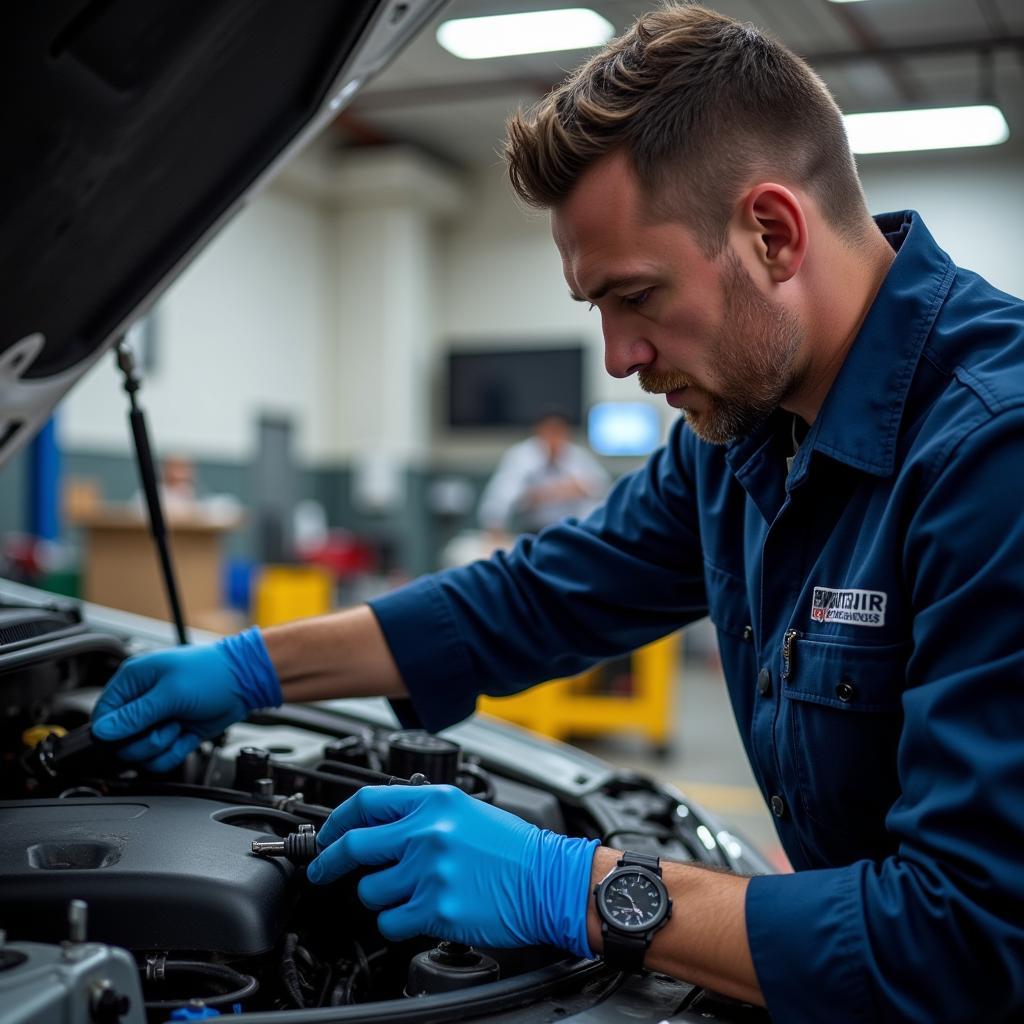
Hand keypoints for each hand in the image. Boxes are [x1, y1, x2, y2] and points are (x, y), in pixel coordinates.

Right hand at [91, 628, 280, 771]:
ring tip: (179, 725)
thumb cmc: (212, 673)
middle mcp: (141, 702)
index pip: (102, 717)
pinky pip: (160, 759)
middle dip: (146, 740)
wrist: (245, 681)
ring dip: (162, 746)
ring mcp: (157, 720)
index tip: (135, 732)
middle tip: (167, 724)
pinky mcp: (173, 735)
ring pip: (140, 754)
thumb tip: (103, 731)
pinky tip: (186, 736)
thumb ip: (136, 714)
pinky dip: (174, 753)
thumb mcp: (171, 692)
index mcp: (132, 681)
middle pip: (120, 742)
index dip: (114, 732)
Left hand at [307, 785, 598, 953]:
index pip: (365, 802)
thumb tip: (377, 825)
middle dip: (328, 861)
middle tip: (321, 869)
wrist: (548, 880)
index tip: (326, 834)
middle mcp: (427, 833)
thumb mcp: (465, 810)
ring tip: (408, 893)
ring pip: (371, 890)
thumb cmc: (513, 848)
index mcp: (434, 802)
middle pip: (353, 846)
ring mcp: (429, 872)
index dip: (337, 820)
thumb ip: (422, 812)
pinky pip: (390, 922)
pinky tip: (418, 913)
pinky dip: (397, 923)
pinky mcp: (436, 909)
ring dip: (380, 896)